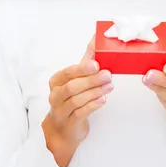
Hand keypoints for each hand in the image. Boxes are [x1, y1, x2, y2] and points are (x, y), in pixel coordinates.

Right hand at [42, 36, 112, 151]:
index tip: (96, 64)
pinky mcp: (69, 123)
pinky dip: (92, 106)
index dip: (82, 69)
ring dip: (95, 92)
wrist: (64, 128)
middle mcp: (55, 95)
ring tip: (109, 86)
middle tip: (108, 75)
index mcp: (57, 81)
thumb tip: (97, 37)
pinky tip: (102, 100)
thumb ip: (87, 59)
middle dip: (91, 80)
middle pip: (72, 86)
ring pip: (77, 100)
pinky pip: (80, 113)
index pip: (68, 73)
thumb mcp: (77, 78)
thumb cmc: (71, 99)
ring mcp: (61, 110)